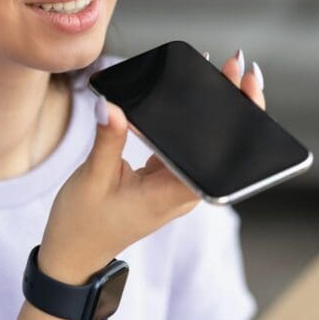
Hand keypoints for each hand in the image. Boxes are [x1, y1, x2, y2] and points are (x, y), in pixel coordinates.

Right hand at [39, 49, 265, 283]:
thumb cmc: (82, 224)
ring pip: (202, 143)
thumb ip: (107, 140)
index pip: (219, 156)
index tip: (244, 88)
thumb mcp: (92, 178)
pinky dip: (187, 120)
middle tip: (234, 64)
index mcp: (173, 194)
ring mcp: (175, 185)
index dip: (237, 120)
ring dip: (211, 108)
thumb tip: (112, 105)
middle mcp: (183, 190)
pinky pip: (183, 146)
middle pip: (218, 145)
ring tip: (219, 70)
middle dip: (230, 103)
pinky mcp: (164, 179)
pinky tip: (187, 93)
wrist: (74, 255)